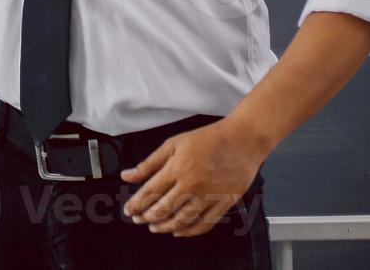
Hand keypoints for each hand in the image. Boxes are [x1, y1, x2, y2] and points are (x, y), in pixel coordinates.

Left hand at [119, 118, 269, 237]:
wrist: (242, 141)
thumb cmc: (208, 139)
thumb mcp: (173, 144)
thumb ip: (149, 163)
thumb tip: (127, 176)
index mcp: (177, 168)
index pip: (150, 192)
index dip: (136, 204)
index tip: (129, 210)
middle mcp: (192, 184)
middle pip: (164, 208)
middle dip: (148, 217)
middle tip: (138, 219)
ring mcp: (209, 196)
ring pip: (183, 219)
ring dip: (165, 226)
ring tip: (155, 227)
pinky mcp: (224, 204)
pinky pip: (205, 224)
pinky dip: (190, 231)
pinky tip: (179, 231)